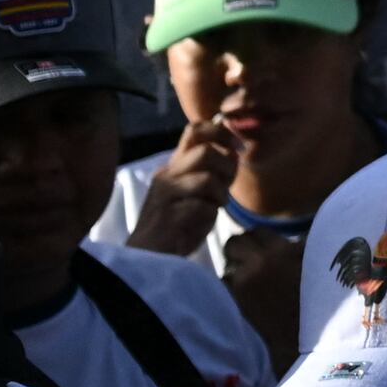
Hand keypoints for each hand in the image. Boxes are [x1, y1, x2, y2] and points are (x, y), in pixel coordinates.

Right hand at [122, 113, 240, 256]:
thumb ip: (210, 171)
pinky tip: (201, 224)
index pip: (195, 130)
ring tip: (214, 207)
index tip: (236, 148)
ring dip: (220, 194)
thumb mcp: (193, 191)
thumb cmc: (177, 224)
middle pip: (205, 151)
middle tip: (226, 187)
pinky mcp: (170, 216)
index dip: (221, 133)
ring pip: (207, 178)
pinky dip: (210, 215)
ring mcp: (166, 194)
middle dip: (226, 168)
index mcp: (174, 165)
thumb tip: (235, 152)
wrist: (150, 255)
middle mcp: (167, 175)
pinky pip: (203, 206)